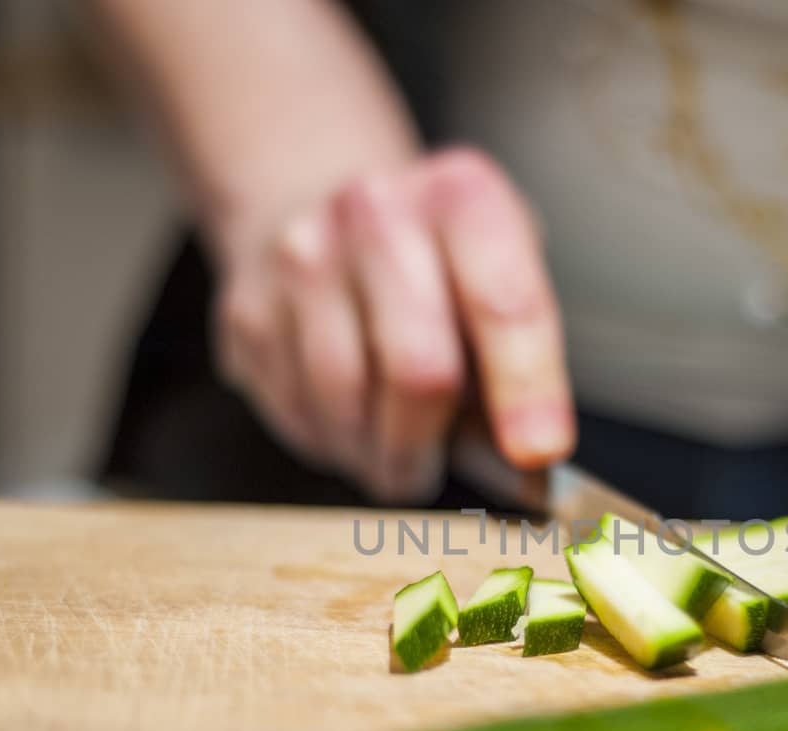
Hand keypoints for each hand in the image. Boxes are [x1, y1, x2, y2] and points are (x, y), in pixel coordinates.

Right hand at [213, 148, 574, 501]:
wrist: (313, 200)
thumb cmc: (433, 260)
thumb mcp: (500, 273)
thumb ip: (519, 359)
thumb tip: (525, 460)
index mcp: (461, 198)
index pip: (503, 303)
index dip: (527, 388)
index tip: (538, 453)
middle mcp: (376, 213)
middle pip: (418, 367)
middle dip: (433, 445)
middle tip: (435, 475)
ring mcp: (301, 259)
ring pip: (348, 407)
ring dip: (377, 455)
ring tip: (392, 449)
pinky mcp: (249, 310)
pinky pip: (297, 415)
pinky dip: (332, 441)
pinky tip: (346, 419)